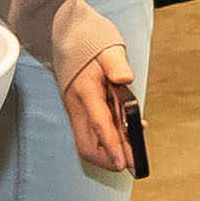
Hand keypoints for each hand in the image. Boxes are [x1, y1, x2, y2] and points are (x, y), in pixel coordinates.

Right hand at [60, 34, 136, 177]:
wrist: (66, 36)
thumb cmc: (89, 42)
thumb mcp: (108, 49)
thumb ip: (116, 64)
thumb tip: (125, 79)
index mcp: (86, 92)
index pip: (99, 125)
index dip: (112, 146)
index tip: (124, 163)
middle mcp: (78, 106)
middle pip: (87, 145)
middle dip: (108, 158)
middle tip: (132, 163)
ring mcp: (77, 109)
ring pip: (88, 142)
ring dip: (109, 152)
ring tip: (133, 154)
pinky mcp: (79, 109)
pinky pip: (91, 132)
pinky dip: (107, 140)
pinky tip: (127, 136)